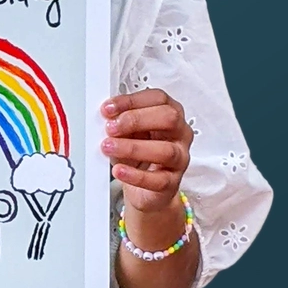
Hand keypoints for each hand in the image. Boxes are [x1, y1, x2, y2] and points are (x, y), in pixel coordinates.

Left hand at [99, 89, 192, 212]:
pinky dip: (136, 176)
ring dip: (132, 148)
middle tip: (111, 128)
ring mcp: (180, 158)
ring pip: (166, 150)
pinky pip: (159, 180)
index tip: (108, 108)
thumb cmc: (137, 153)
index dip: (132, 101)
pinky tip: (120, 170)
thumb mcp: (127, 132)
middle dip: (136, 120)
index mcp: (170, 113)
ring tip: (109, 148)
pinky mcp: (172, 182)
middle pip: (168, 118)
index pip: (158, 99)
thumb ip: (120, 121)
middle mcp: (180, 133)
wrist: (143, 188)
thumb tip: (107, 116)